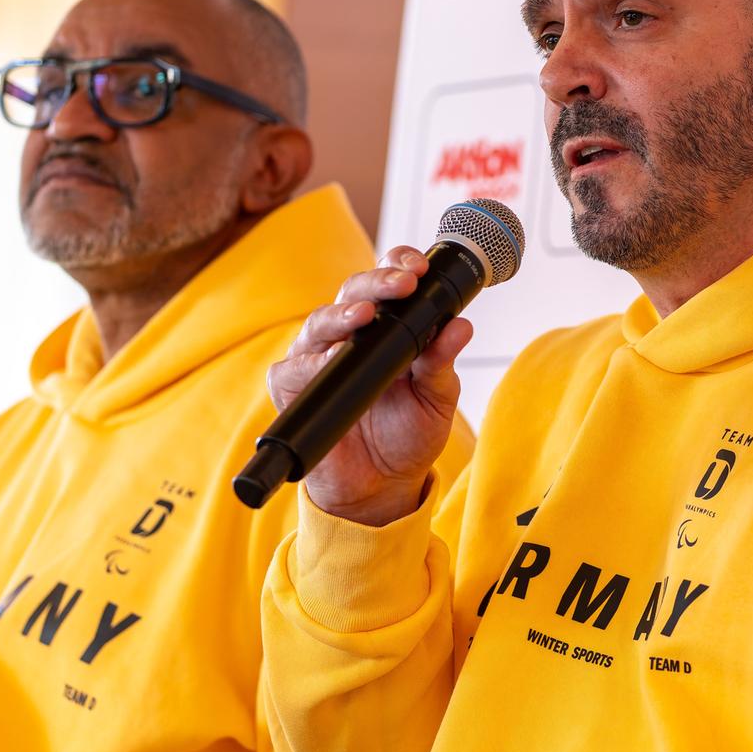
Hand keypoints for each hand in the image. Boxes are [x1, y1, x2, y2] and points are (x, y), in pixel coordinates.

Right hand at [268, 245, 472, 526]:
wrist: (382, 486)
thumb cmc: (408, 435)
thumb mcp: (436, 399)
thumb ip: (442, 363)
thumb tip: (461, 326)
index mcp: (386, 328)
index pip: (387, 282)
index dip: (398, 266)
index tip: (419, 269)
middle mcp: (348, 335)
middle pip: (353, 293)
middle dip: (376, 283)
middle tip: (402, 285)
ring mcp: (316, 359)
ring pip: (320, 323)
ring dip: (342, 317)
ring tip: (364, 317)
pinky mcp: (291, 388)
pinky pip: (293, 369)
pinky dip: (309, 363)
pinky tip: (327, 360)